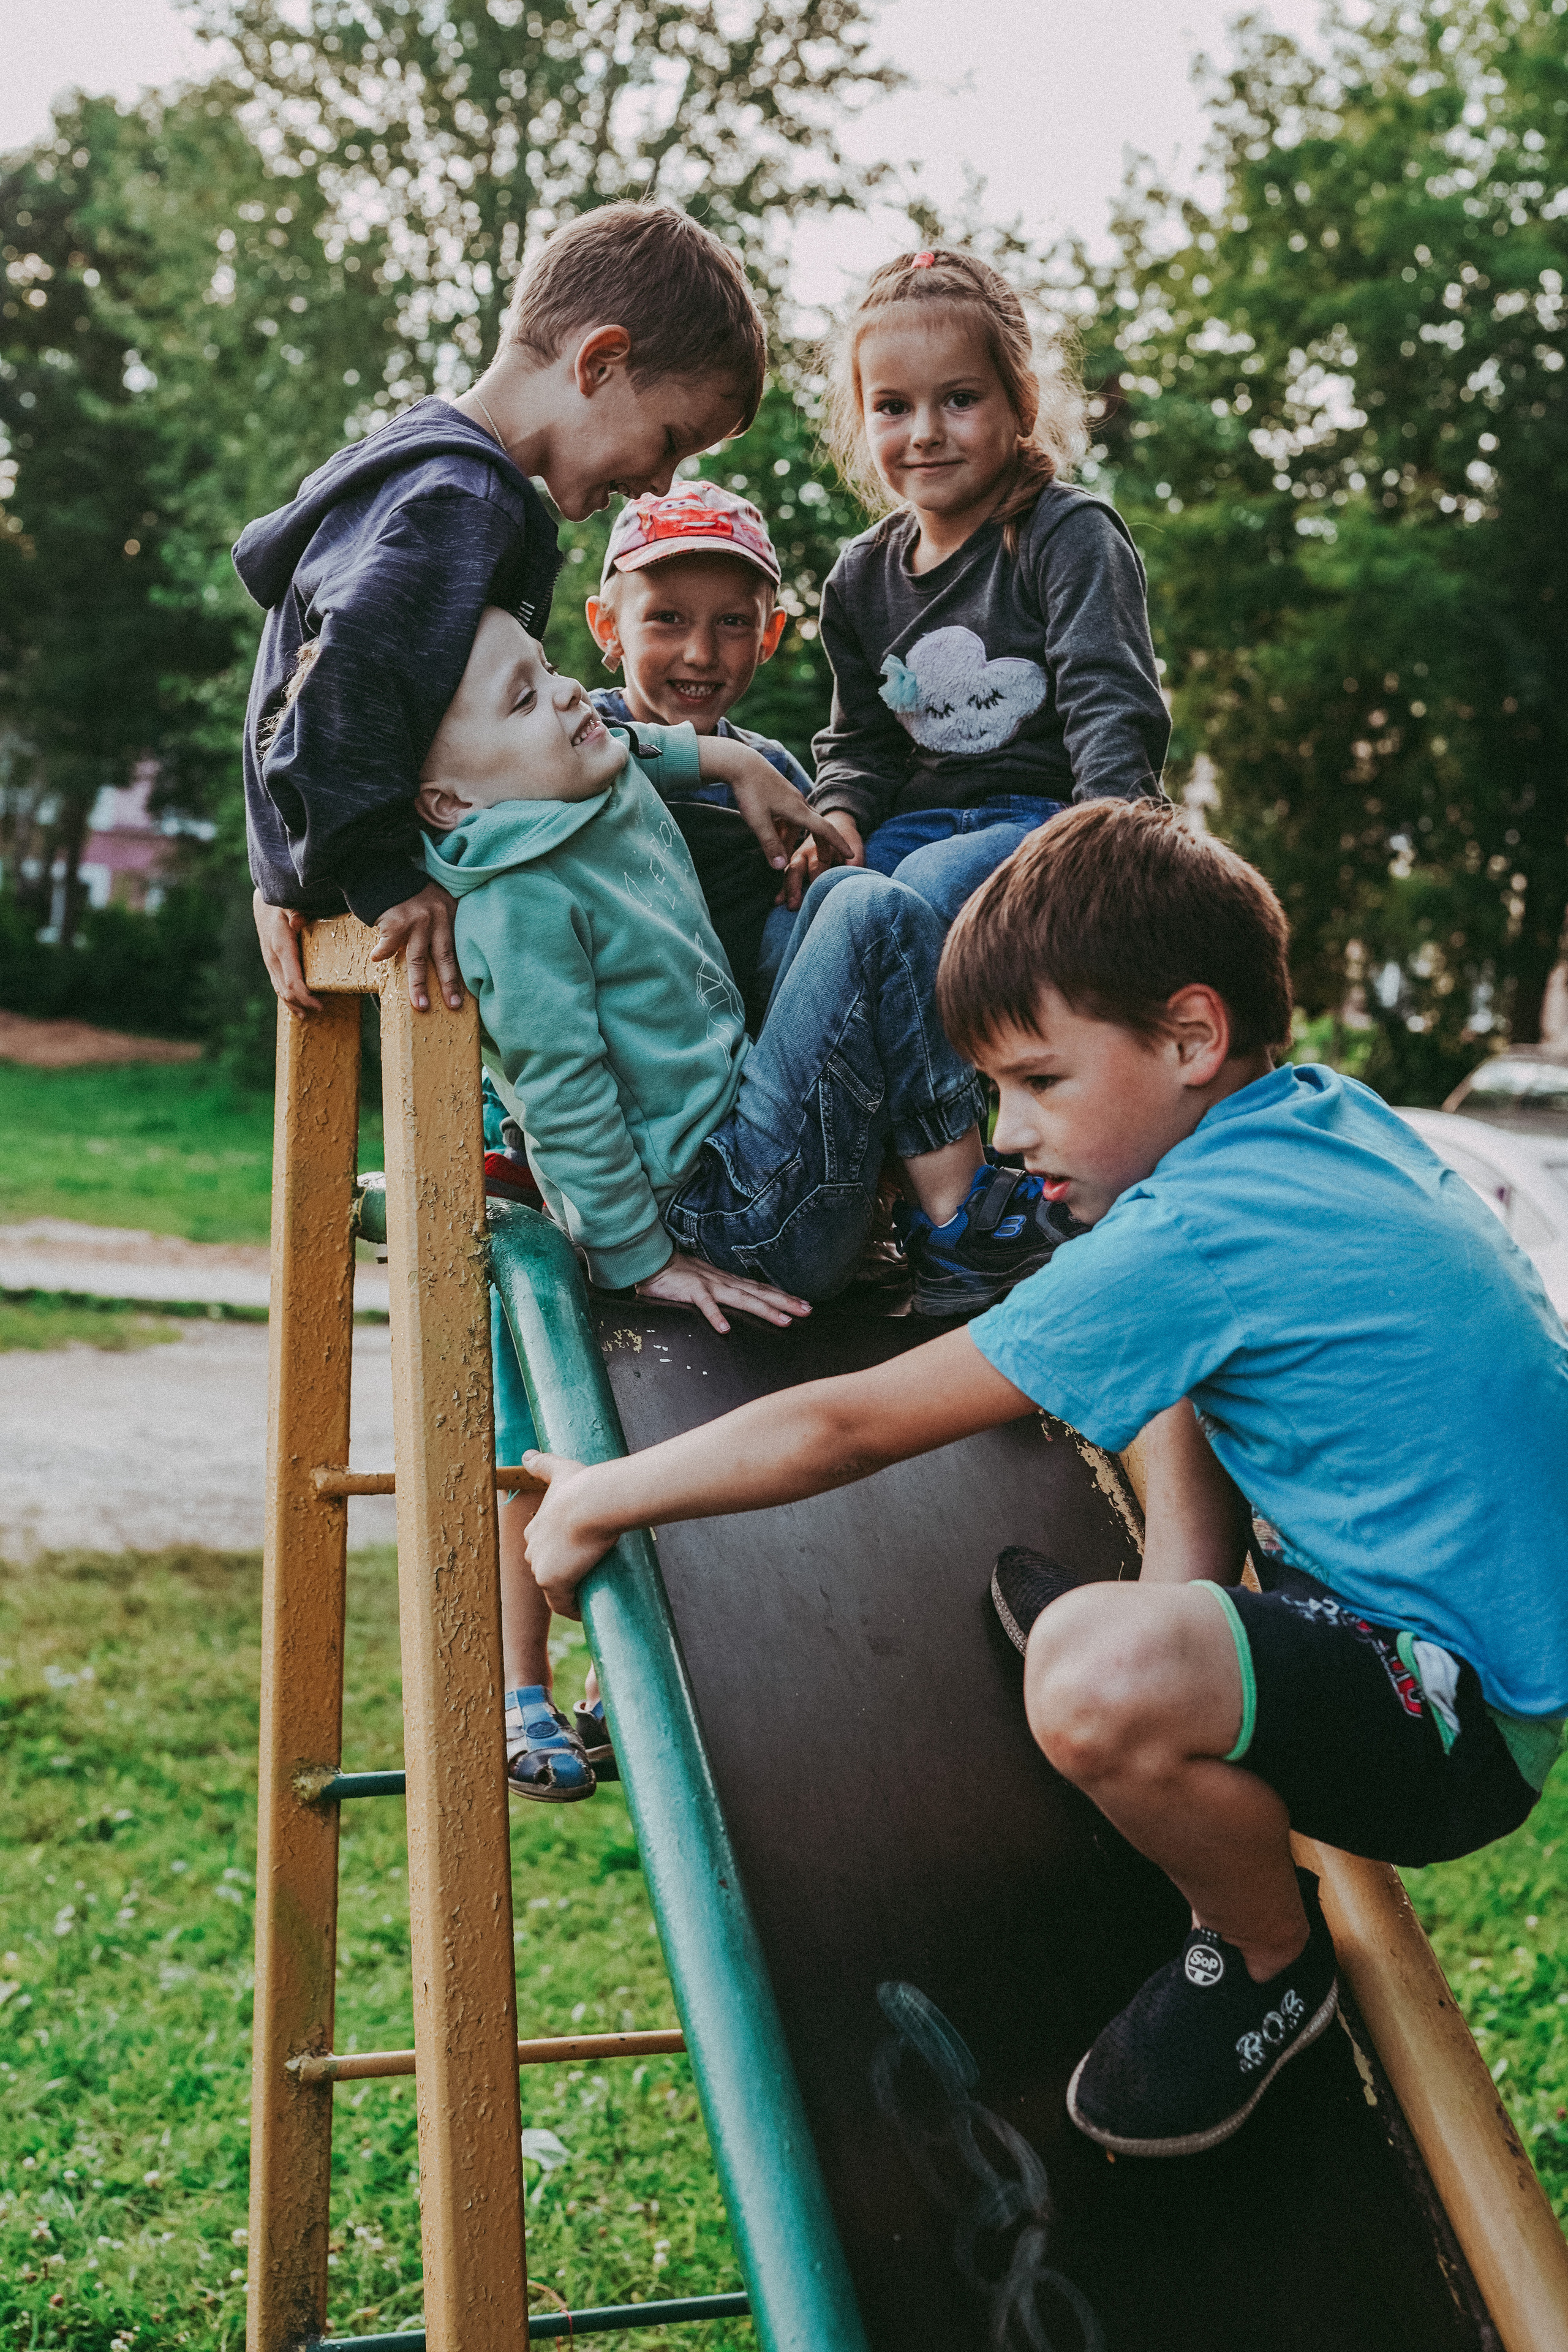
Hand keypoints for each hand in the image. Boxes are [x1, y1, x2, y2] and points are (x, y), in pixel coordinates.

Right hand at [253, 889, 321, 1016]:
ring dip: (294, 1004)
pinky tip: (296, 1006)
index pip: (292, 982)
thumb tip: (297, 921)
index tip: (320, 1005)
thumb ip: (296, 912)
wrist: (263, 904)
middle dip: (303, 1004)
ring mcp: (270, 963)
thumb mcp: (289, 904)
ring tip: (308, 1015)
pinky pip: (278, 985)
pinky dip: (287, 998)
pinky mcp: (271, 963)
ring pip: (280, 991)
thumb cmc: (282, 904)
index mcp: (281, 947)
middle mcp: (273, 959)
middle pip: (286, 991)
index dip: (305, 997)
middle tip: (322, 1010)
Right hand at [368, 882, 463, 1011]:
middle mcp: (437, 916)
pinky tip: (376, 958)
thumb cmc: (410, 892)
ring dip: (418, 984)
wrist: (384, 872)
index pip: (458, 948)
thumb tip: (448, 958)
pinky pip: (389, 945)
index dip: (463, 971)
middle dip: (448, 984)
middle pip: (444, 956)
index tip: (468, 994)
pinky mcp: (396, 921)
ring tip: (421, 1004)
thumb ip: (444, 923)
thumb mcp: (436, 902)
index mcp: (450, 913)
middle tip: (453, 1005)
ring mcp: (417, 919)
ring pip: (418, 959)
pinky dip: (381, 952)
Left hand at [520, 1451, 602, 1619]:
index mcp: (534, 1528)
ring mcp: (540, 1568)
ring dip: (568, 1593)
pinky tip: (586, 1610)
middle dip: (563, 1573)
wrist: (592, 1504)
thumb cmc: (581, 1487)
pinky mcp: (552, 1582)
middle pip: (546, 1568)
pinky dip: (573, 1609)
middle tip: (588, 1573)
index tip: (577, 1555)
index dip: (559, 1552)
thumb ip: (543, 1463)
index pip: (543, 1547)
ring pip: (553, 1588)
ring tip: (591, 1591)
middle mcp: (531, 1550)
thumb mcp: (560, 1471)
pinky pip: (562, 1605)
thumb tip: (526, 1454)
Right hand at [634, 1248, 809, 1334]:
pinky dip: (715, 1316)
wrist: (653, 1260)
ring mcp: (709, 1285)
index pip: (761, 1289)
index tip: (804, 1305)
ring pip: (742, 1298)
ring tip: (784, 1321)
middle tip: (808, 1311)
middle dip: (785, 1303)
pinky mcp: (692, 1290)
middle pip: (760, 1293)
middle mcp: (724, 1282)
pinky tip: (725, 1330)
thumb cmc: (678, 1276)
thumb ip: (721, 1295)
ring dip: (764, 1309)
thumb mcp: (706, 1285)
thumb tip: (737, 1308)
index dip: (783, 1297)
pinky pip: (705, 1305)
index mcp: (728, 1281)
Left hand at [703, 741, 853, 873]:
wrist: (740, 763)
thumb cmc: (750, 791)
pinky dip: (785, 828)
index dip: (837, 843)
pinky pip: (788, 815)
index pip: (824, 829)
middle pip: (815, 826)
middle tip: (823, 860)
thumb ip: (770, 845)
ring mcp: (789, 797)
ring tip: (786, 853)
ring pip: (799, 822)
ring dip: (795, 838)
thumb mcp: (758, 821)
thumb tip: (781, 868)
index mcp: (798, 810)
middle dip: (820, 844)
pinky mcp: (779, 793)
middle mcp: (798, 803)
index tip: (849, 854)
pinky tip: (773, 835)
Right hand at [778, 812, 864, 909]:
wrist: (836, 824)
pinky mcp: (795, 866)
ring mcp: (797, 859)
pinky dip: (782, 890)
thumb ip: (855, 856)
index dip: (815, 878)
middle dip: (794, 886)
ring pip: (788, 874)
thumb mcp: (853, 841)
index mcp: (818, 848)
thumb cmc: (846, 836)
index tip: (816, 892)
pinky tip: (777, 902)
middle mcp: (804, 854)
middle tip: (793, 904)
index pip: (816, 866)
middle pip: (796, 870)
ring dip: (785, 889)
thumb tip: (854, 868)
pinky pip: (787, 878)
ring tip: (780, 903)